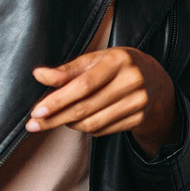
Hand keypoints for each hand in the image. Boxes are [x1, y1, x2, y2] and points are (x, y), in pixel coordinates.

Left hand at [29, 45, 176, 156]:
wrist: (156, 80)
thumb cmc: (119, 67)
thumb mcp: (96, 61)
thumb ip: (67, 70)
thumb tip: (39, 75)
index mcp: (119, 60)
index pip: (84, 85)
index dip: (58, 100)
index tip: (37, 111)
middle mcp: (131, 80)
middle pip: (86, 107)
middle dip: (55, 118)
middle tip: (33, 124)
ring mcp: (138, 101)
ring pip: (93, 123)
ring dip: (69, 124)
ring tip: (59, 119)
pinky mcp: (139, 118)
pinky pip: (103, 130)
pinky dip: (87, 128)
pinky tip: (82, 120)